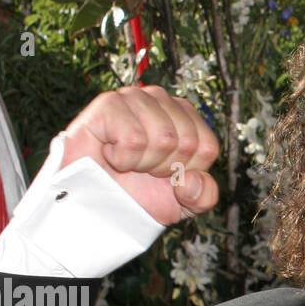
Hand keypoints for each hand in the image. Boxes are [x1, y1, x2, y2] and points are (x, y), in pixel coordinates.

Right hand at [62, 86, 219, 225]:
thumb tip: (191, 180)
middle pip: (187, 142)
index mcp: (184, 117)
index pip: (207, 147)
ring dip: (143, 163)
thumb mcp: (183, 204)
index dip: (187, 171)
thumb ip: (204, 195)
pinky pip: (134, 139)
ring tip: (127, 162)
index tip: (164, 174)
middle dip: (165, 167)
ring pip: (163, 138)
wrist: (97, 206)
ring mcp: (134, 98)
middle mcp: (161, 100)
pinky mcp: (108, 105)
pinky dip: (123, 158)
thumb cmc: (138, 196)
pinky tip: (110, 155)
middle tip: (143, 169)